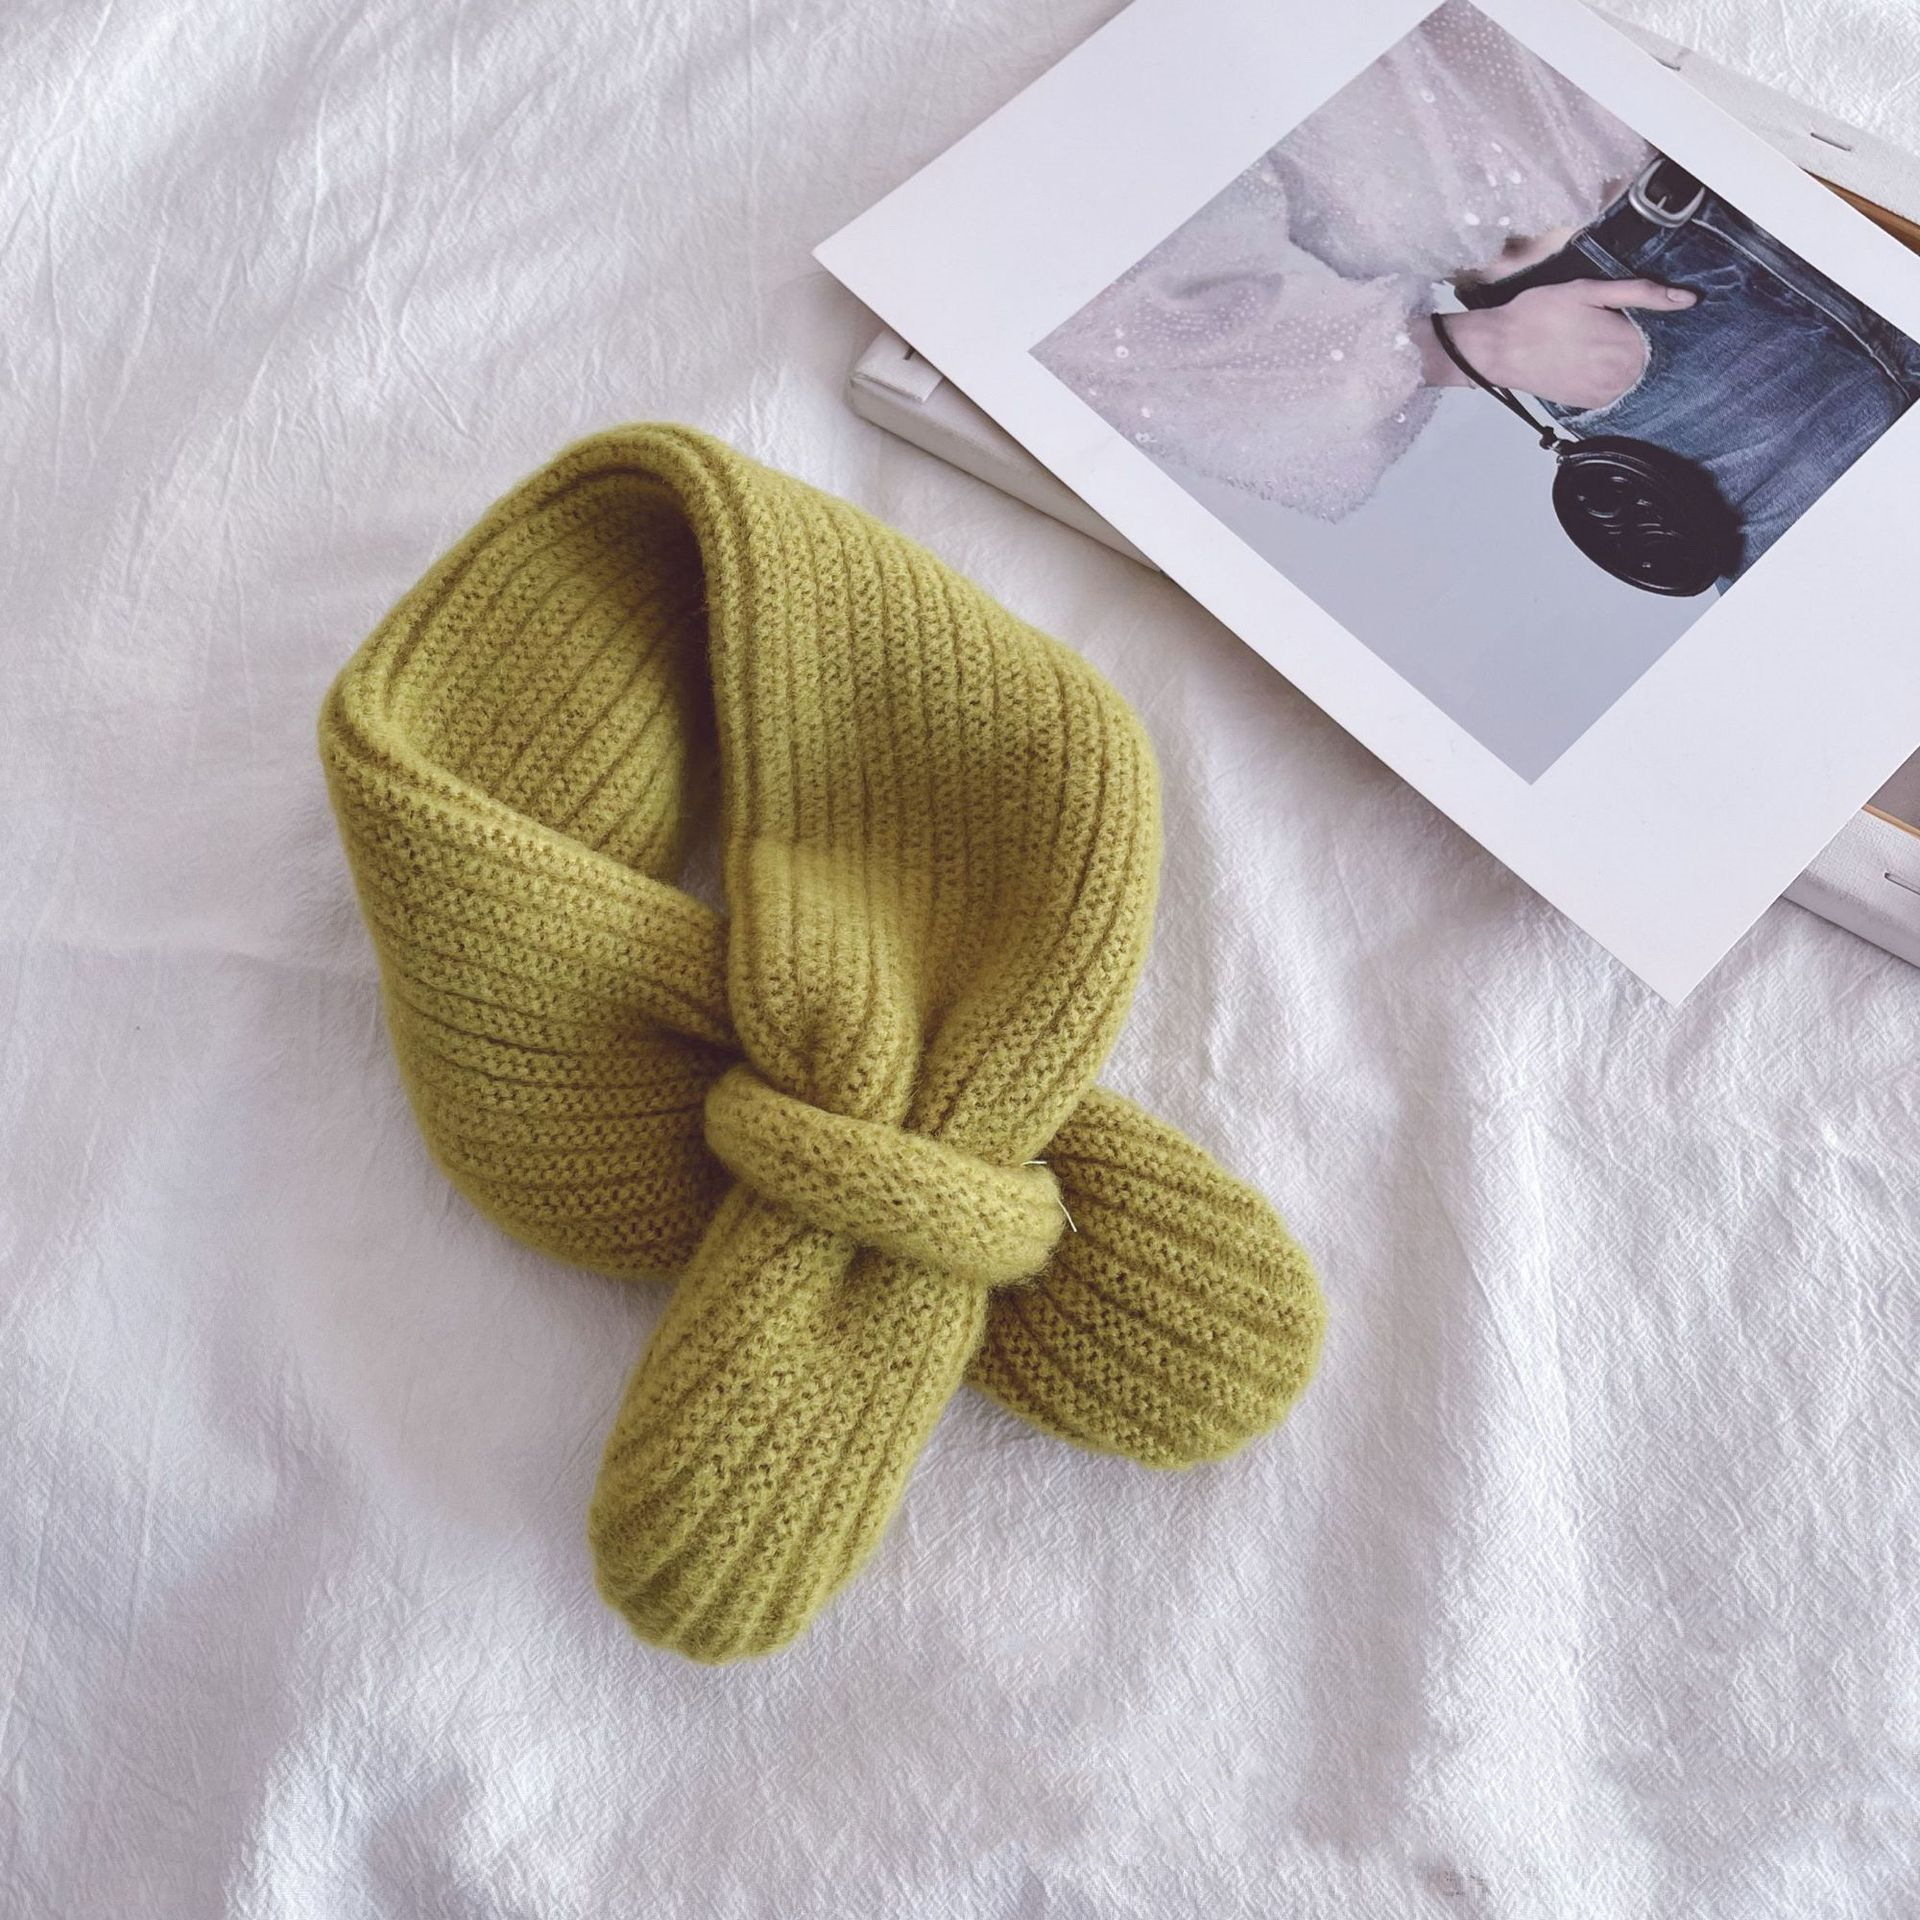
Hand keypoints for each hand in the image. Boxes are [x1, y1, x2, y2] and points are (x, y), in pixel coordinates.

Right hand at [1421, 279, 1697, 411]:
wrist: (1499, 348)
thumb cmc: (1540, 314)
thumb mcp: (1591, 291)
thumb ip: (1642, 294)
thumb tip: (1687, 299)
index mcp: (1628, 345)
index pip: (1671, 339)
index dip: (1670, 325)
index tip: (1665, 314)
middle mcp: (1621, 375)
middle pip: (1657, 360)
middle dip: (1653, 344)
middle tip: (1628, 327)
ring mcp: (1605, 393)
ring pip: (1638, 377)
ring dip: (1633, 362)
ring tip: (1609, 343)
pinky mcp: (1588, 403)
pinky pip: (1617, 390)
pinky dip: (1616, 377)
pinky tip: (1600, 361)